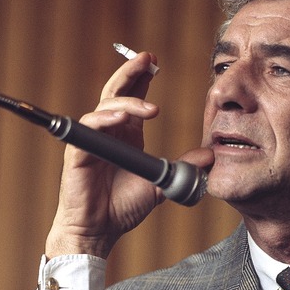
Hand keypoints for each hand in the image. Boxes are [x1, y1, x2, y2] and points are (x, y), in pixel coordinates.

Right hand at [43, 52, 217, 259]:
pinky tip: (123, 118)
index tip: (155, 63)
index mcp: (126, 134)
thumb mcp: (161, 183)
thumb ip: (184, 167)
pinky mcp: (78, 152)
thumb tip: (211, 155)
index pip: (132, 97)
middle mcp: (108, 132)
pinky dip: (105, 119)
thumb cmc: (122, 207)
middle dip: (131, 72)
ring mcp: (91, 140)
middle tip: (148, 58)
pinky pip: (89, 128)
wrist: (100, 230)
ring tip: (151, 108)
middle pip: (116, 91)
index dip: (141, 78)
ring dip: (128, 102)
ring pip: (105, 106)